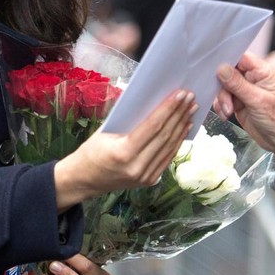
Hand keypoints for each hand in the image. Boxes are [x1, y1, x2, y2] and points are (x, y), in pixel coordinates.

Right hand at [54, 89, 196, 210]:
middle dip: (179, 114)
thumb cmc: (91, 151)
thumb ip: (128, 120)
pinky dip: (177, 141)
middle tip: (190, 98)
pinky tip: (184, 127)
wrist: (83, 180)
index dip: (168, 109)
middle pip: (164, 135)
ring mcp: (145, 176)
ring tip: (191, 109)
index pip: (152, 126)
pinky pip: (167, 157)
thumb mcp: (104, 132)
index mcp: (123, 152)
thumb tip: (153, 101)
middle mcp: (137, 167)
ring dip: (182, 126)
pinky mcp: (149, 180)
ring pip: (169, 147)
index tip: (180, 94)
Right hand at [214, 52, 274, 159]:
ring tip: (228, 111)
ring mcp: (244, 89)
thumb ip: (238, 84)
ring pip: (223, 87)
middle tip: (227, 102)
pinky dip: (221, 106)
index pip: (242, 58)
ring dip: (222, 100)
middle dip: (223, 88)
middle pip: (228, 73)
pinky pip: (222, 98)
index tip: (216, 70)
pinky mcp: (237, 100)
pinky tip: (226, 114)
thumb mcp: (257, 100)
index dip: (228, 62)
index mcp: (263, 72)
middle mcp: (253, 78)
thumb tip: (221, 68)